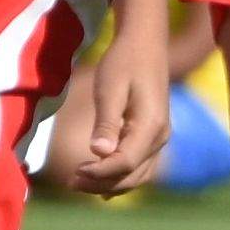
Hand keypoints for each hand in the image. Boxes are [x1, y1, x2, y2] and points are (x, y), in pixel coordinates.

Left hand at [51, 34, 172, 196]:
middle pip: (132, 175)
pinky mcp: (153, 137)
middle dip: (101, 183)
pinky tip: (100, 183)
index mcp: (151, 126)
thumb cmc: (123, 62)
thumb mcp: (110, 89)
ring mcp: (159, 139)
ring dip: (110, 184)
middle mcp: (160, 137)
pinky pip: (140, 167)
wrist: (144, 45)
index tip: (74, 172)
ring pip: (137, 175)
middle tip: (69, 182)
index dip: (99, 173)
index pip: (125, 162)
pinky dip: (121, 177)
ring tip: (79, 183)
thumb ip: (106, 122)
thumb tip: (100, 153)